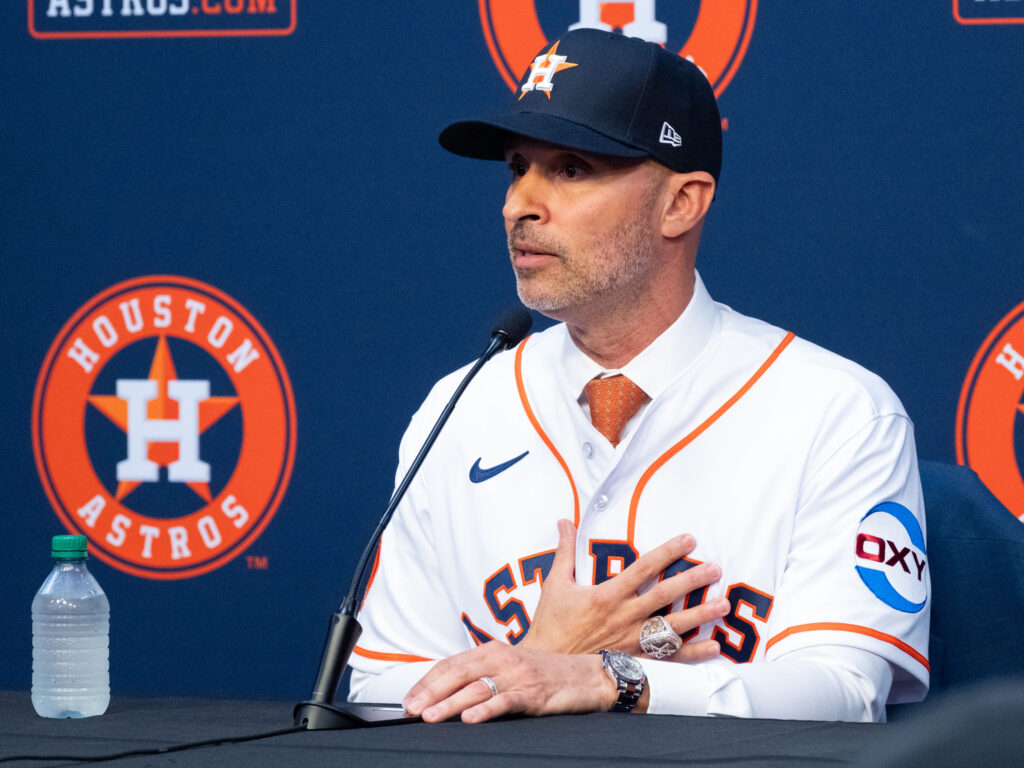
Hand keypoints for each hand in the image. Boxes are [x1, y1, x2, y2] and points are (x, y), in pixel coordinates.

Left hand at [403, 641, 615, 723]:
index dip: (427, 682)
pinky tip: (470, 719)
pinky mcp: (534, 694)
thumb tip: (447, 695)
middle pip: (458, 674)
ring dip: (450, 703)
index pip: (452, 664)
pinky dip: (486, 710)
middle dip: (431, 693)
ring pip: (477, 688)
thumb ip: (483, 675)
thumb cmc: (546, 674)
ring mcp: (518, 675)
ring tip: (430, 717)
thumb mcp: (511, 668)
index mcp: (493, 650)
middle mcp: (502, 658)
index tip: (409, 700)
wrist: (588, 675)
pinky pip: (506, 701)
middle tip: (411, 709)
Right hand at [519, 520, 728, 660]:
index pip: (644, 568)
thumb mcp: (555, 584)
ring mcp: (633, 642)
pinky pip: (669, 659)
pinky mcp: (635, 661)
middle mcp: (625, 617)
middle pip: (665, 595)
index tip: (689, 540)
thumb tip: (565, 522)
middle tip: (716, 569)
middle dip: (693, 580)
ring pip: (673, 626)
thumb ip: (565, 551)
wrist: (547, 666)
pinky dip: (693, 654)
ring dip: (700, 615)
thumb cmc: (551, 625)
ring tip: (724, 604)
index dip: (668, 552)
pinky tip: (714, 647)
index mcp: (608, 595)